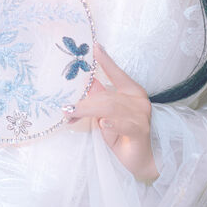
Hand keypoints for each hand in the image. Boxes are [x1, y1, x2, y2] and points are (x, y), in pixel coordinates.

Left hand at [70, 45, 158, 180]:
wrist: (141, 160)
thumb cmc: (122, 135)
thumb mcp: (106, 114)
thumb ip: (98, 98)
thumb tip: (85, 81)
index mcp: (132, 92)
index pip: (117, 73)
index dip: (106, 61)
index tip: (95, 47)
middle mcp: (138, 100)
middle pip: (106, 96)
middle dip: (83, 102)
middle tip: (65, 107)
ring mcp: (141, 116)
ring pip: (110, 108)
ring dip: (88, 112)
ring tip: (72, 115)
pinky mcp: (140, 132)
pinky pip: (124, 124)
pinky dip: (113, 124)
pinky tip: (104, 124)